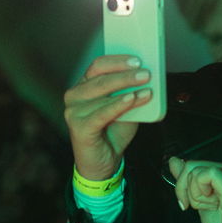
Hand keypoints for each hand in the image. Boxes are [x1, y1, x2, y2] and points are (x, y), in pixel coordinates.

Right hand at [63, 54, 153, 180]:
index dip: (117, 61)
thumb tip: (147, 80)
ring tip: (145, 87)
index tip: (137, 60)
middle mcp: (75, 96)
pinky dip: (119, 105)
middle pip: (100, 78)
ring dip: (126, 88)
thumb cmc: (112, 132)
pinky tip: (132, 99)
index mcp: (84, 86)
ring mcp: (74, 111)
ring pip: (102, 94)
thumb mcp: (126, 109)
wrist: (104, 162)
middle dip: (125, 74)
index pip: (98, 66)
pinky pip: (102, 113)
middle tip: (145, 73)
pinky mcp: (78, 127)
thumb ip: (132, 93)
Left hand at [168, 157, 221, 222]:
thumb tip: (174, 162)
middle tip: (191, 206)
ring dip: (194, 194)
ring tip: (208, 208)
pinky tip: (208, 205)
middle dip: (184, 188)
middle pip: (193, 164)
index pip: (195, 163)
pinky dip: (200, 192)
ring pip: (197, 170)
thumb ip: (188, 181)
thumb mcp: (200, 201)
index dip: (182, 182)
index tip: (184, 201)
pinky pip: (208, 174)